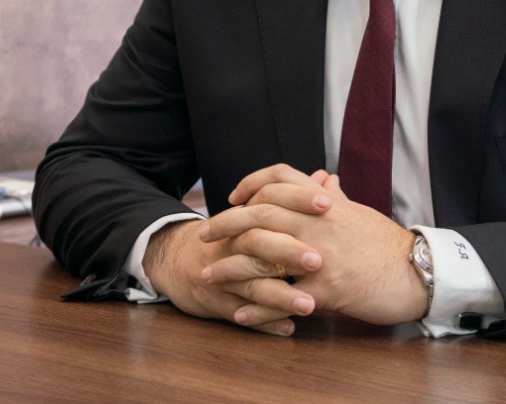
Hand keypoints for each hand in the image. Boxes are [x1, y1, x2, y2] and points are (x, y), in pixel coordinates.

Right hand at [141, 197, 327, 335]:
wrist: (178, 261)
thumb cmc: (230, 237)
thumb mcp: (255, 214)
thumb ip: (293, 199)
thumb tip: (325, 177)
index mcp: (245, 218)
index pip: (271, 200)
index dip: (298, 200)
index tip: (327, 204)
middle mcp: (232, 244)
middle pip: (258, 243)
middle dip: (289, 252)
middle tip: (318, 261)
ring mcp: (223, 275)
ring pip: (252, 285)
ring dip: (281, 296)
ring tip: (310, 305)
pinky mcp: (218, 303)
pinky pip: (242, 315)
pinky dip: (264, 323)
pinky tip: (288, 328)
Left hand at [203, 164, 427, 325]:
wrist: (417, 272)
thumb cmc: (386, 243)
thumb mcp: (358, 213)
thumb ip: (335, 198)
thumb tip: (324, 181)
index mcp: (326, 203)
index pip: (281, 178)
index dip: (252, 182)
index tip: (233, 197)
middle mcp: (320, 223)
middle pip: (261, 212)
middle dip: (226, 222)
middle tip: (204, 233)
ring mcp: (322, 256)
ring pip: (264, 254)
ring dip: (232, 266)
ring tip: (209, 275)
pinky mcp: (327, 289)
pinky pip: (283, 298)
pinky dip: (259, 308)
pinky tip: (241, 313)